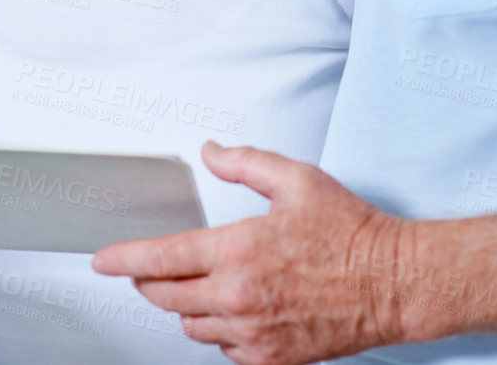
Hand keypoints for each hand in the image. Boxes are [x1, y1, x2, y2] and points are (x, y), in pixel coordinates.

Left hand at [91, 141, 415, 364]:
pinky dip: (218, 332)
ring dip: (184, 306)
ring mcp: (254, 333)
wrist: (394, 283)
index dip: (123, 260)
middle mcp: (239, 297)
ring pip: (191, 327)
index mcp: (239, 252)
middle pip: (165, 297)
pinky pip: (223, 350)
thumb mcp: (296, 180)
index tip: (103, 260)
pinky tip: (233, 311)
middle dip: (148, 282)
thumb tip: (211, 153)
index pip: (160, 259)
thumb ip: (244, 163)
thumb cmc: (352, 234)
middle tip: (148, 269)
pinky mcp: (272, 358)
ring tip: (199, 286)